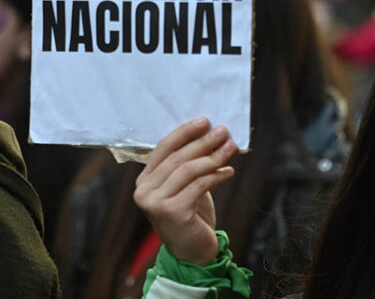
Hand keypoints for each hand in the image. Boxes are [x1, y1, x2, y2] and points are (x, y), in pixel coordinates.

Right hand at [134, 118, 236, 264]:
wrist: (193, 254)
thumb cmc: (191, 216)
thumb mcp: (186, 187)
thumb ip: (188, 165)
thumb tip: (210, 134)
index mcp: (144, 181)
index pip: (163, 148)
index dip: (184, 133)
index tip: (204, 121)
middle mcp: (144, 191)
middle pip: (177, 158)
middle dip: (202, 142)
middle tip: (223, 131)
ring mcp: (155, 203)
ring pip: (188, 170)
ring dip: (213, 156)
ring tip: (230, 147)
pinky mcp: (172, 213)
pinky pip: (199, 186)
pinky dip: (216, 175)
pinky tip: (229, 170)